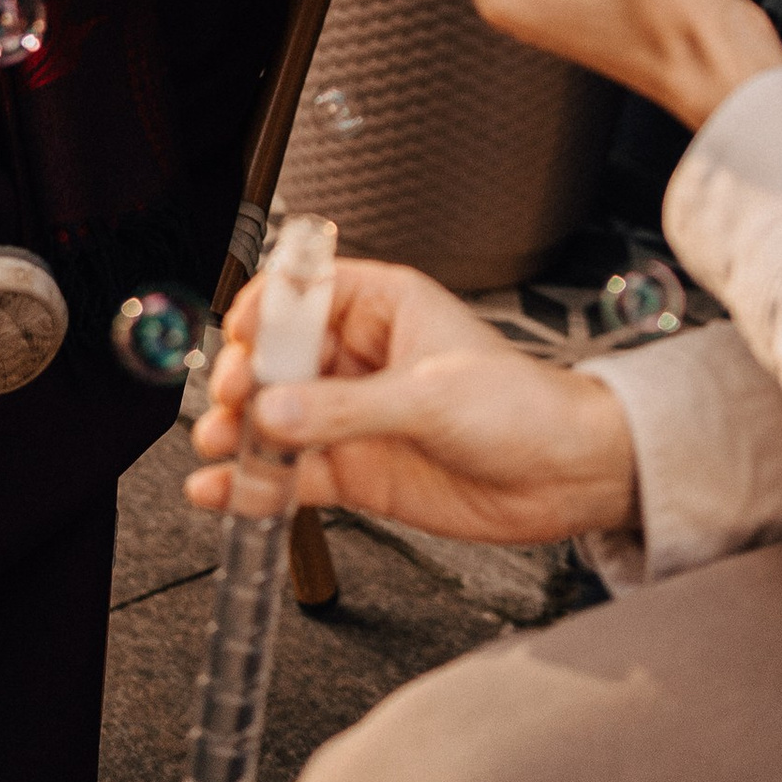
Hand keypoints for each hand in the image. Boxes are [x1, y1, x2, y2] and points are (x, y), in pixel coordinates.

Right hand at [183, 260, 638, 544]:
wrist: (564, 476)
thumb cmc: (520, 406)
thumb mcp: (431, 396)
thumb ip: (347, 408)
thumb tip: (274, 410)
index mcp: (382, 306)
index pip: (303, 292)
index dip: (266, 311)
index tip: (243, 338)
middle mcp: (359, 357)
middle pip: (277, 358)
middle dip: (244, 377)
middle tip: (230, 401)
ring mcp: (352, 416)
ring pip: (276, 418)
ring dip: (239, 431)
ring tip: (218, 446)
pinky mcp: (354, 470)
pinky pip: (291, 473)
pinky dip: (254, 482)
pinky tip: (222, 489)